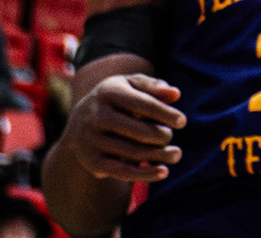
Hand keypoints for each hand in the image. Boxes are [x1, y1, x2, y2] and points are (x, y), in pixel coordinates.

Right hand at [63, 73, 185, 181]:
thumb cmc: (114, 98)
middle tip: (171, 137)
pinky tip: (163, 172)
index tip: (182, 121)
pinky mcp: (92, 162)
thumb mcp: (130, 85)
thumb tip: (176, 94)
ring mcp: (93, 141)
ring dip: (159, 156)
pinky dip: (145, 174)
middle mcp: (97, 116)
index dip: (165, 113)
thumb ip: (153, 87)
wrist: (78, 121)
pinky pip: (122, 172)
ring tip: (176, 154)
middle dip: (162, 135)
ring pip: (133, 153)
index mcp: (109, 91)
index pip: (143, 104)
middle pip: (139, 131)